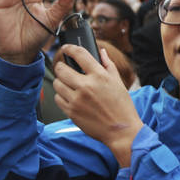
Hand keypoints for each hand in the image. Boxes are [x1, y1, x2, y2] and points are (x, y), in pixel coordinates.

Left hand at [53, 46, 143, 166]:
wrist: (121, 131)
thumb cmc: (122, 107)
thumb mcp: (118, 83)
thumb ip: (108, 65)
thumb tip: (101, 51)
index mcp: (99, 76)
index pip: (79, 54)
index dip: (69, 48)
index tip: (66, 48)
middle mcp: (86, 86)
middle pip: (61, 69)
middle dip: (61, 67)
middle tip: (64, 69)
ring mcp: (77, 100)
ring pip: (57, 84)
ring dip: (61, 82)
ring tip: (68, 85)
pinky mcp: (71, 112)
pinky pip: (57, 99)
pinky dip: (61, 97)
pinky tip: (70, 98)